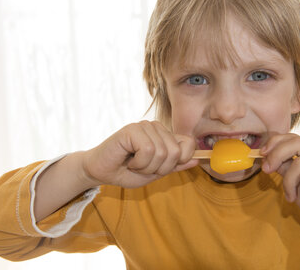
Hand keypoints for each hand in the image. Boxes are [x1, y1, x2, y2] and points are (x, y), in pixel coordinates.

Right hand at [81, 121, 197, 188]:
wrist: (101, 172)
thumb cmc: (126, 171)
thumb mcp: (156, 172)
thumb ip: (176, 165)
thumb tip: (198, 160)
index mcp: (164, 135)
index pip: (188, 144)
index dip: (178, 161)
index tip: (160, 168)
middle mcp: (155, 127)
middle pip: (175, 152)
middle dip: (160, 168)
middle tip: (142, 167)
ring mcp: (143, 126)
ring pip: (162, 152)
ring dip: (147, 167)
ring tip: (134, 164)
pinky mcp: (132, 129)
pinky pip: (148, 150)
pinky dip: (139, 163)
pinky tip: (128, 160)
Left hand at [261, 133, 299, 243]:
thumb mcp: (293, 180)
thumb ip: (283, 165)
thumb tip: (265, 153)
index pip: (294, 137)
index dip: (275, 143)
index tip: (261, 154)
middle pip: (296, 144)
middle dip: (276, 157)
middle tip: (266, 171)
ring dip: (290, 183)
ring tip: (293, 196)